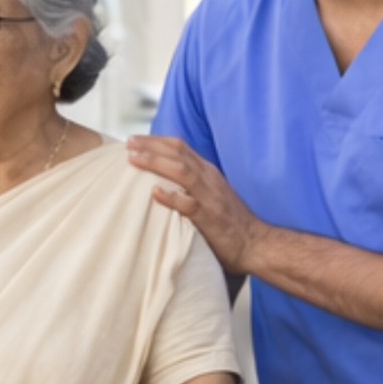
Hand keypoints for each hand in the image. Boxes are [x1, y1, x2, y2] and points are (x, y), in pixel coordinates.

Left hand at [126, 135, 263, 274]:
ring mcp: (209, 197)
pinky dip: (172, 197)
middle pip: (177, 154)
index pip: (180, 148)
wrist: (254, 243)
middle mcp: (208, 179)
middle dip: (151, 146)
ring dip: (155, 162)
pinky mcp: (210, 218)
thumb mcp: (210, 194)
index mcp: (208, 172)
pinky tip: (155, 192)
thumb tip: (162, 179)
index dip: (157, 141)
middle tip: (128, 143)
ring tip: (133, 159)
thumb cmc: (228, 222)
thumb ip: (191, 184)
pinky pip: (189, 204)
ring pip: (181, 172)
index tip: (135, 140)